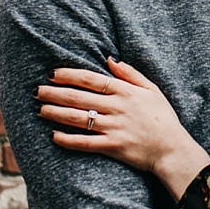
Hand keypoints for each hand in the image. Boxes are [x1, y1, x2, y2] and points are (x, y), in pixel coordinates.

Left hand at [38, 58, 209, 196]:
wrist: (173, 150)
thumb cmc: (163, 118)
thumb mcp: (151, 90)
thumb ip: (130, 74)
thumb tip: (110, 58)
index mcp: (125, 92)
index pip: (91, 80)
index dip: (69, 76)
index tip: (52, 74)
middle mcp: (117, 108)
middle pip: (79, 97)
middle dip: (54, 93)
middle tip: (36, 91)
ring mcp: (114, 128)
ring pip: (78, 118)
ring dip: (56, 113)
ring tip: (39, 110)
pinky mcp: (113, 147)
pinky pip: (86, 142)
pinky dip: (68, 139)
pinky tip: (53, 136)